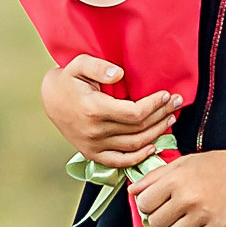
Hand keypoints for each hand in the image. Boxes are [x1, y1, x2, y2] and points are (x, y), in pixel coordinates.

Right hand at [43, 54, 174, 166]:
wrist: (49, 99)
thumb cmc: (68, 79)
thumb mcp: (79, 64)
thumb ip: (99, 67)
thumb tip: (119, 74)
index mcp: (94, 109)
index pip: (134, 113)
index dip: (154, 105)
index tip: (166, 95)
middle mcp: (95, 131)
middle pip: (138, 129)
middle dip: (161, 115)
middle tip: (176, 104)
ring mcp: (93, 146)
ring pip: (134, 145)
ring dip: (156, 134)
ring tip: (169, 120)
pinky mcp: (92, 154)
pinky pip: (120, 161)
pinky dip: (139, 157)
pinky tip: (153, 146)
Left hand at [130, 146, 225, 226]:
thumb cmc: (216, 165)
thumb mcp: (183, 163)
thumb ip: (155, 177)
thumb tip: (132, 191)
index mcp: (175, 178)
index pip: (143, 204)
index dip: (147, 205)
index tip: (157, 204)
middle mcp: (187, 196)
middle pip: (156, 223)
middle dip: (161, 219)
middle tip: (174, 212)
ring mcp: (203, 213)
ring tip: (187, 220)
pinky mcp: (218, 225)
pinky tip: (201, 226)